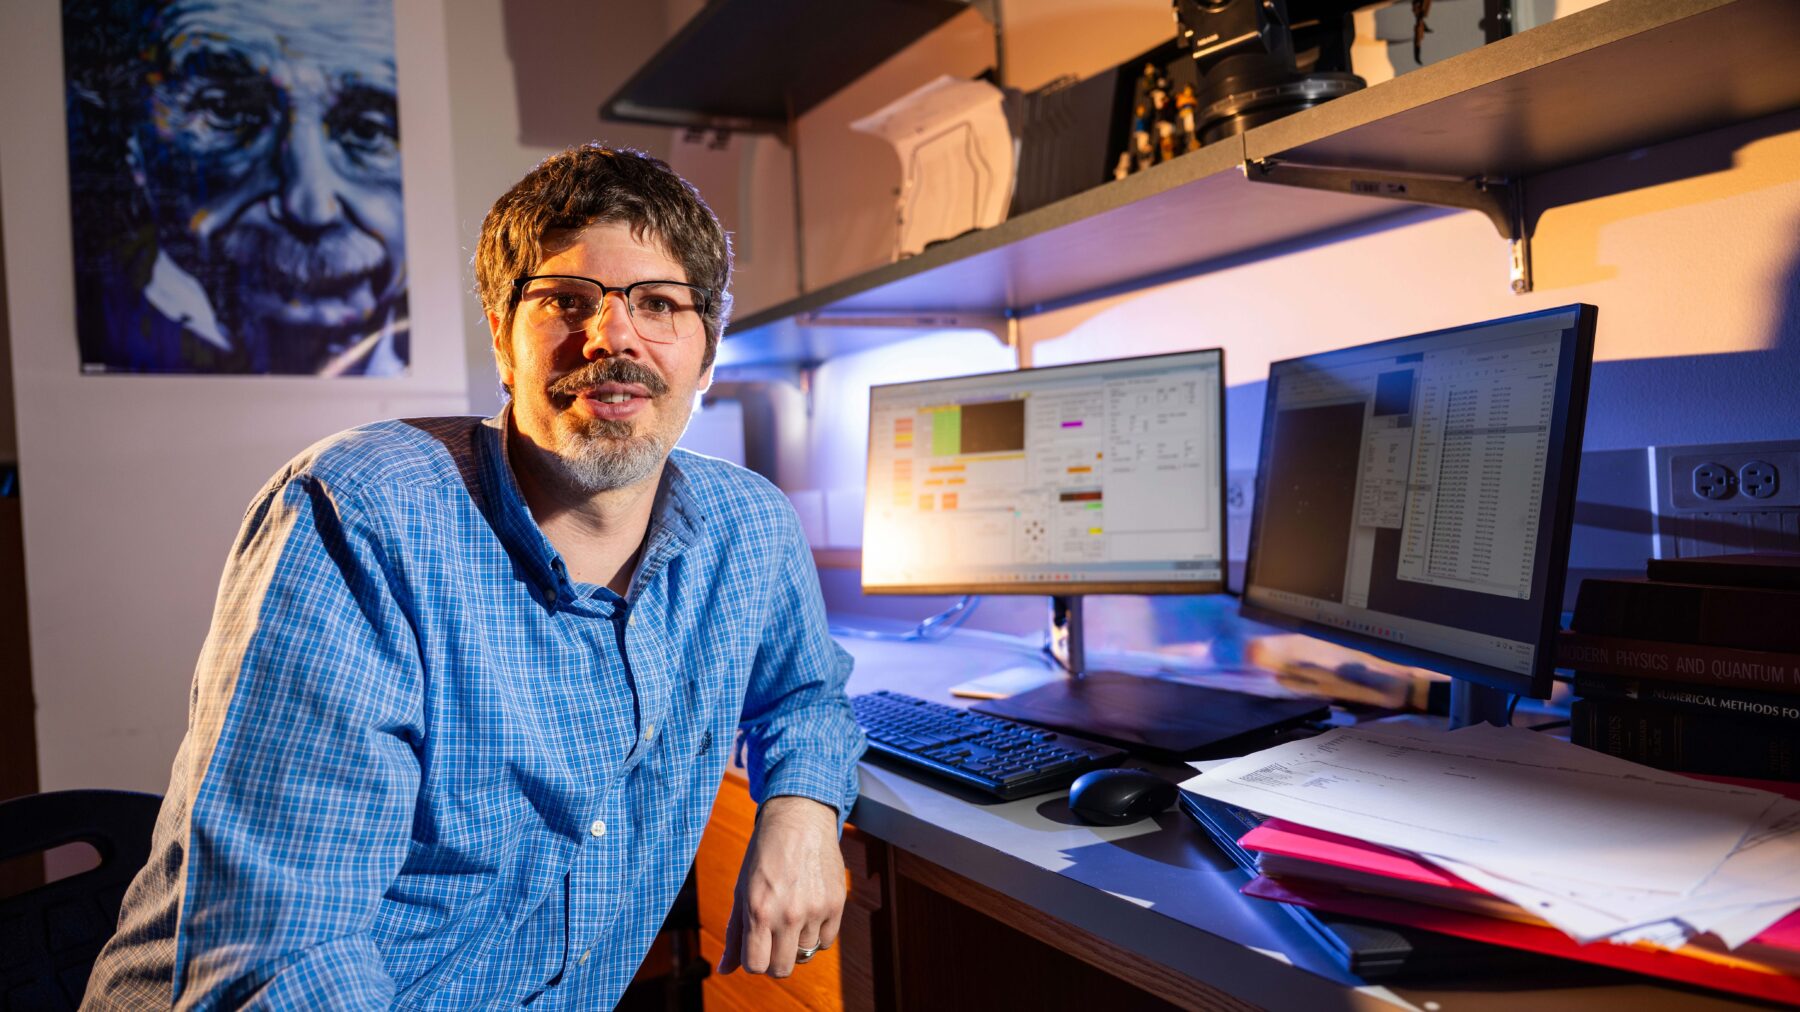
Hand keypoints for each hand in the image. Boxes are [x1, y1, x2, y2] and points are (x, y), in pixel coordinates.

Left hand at [717, 795, 845, 977]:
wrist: (799, 821)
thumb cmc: (764, 855)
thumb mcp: (742, 891)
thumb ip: (735, 934)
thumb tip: (723, 970)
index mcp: (758, 911)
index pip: (756, 966)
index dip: (753, 961)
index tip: (755, 947)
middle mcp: (788, 914)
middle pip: (782, 969)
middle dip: (774, 961)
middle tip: (773, 940)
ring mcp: (815, 910)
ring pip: (806, 954)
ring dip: (796, 943)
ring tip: (791, 916)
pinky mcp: (836, 904)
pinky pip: (826, 941)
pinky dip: (817, 934)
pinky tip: (809, 911)